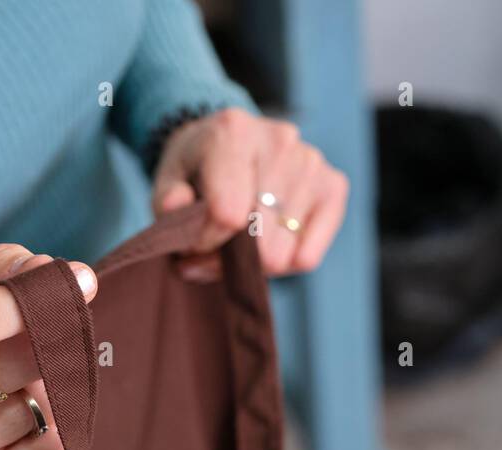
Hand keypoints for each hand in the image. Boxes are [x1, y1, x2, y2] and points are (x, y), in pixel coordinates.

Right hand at [0, 244, 96, 449]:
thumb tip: (68, 275)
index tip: (66, 282)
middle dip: (51, 340)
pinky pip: (56, 447)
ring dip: (49, 387)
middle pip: (19, 363)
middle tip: (50, 331)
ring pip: (44, 405)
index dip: (20, 302)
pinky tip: (23, 422)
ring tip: (15, 387)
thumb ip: (2, 268)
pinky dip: (55, 426)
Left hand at [151, 107, 348, 278]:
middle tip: (214, 250)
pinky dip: (284, 264)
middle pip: (259, 243)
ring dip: (254, 262)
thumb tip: (179, 209)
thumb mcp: (168, 180)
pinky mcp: (333, 186)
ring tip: (240, 242)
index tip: (193, 243)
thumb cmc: (197, 168)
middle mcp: (280, 141)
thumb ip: (167, 201)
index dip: (205, 243)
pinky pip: (308, 257)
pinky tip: (268, 243)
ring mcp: (311, 162)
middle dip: (230, 258)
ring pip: (282, 255)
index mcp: (233, 133)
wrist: (228, 142)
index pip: (227, 215)